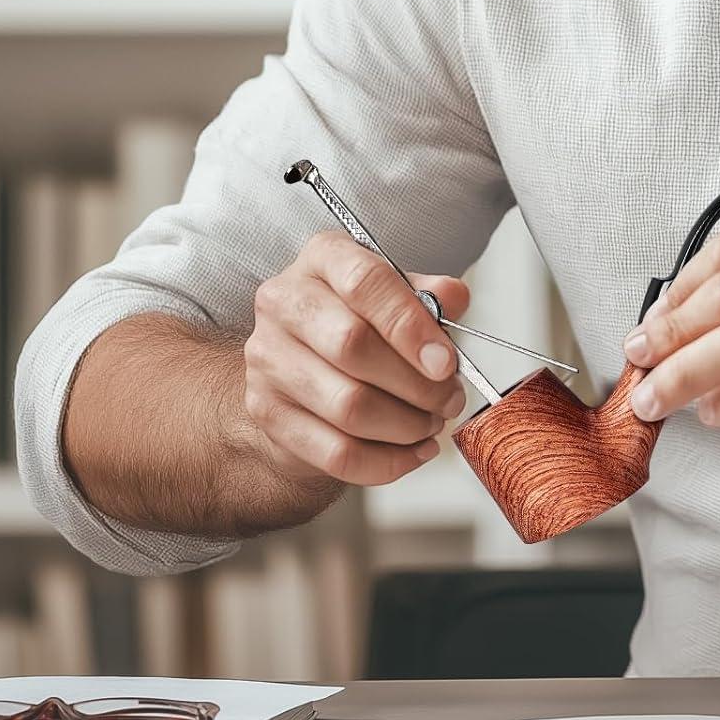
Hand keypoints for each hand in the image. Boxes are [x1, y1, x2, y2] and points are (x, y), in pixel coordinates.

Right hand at [241, 230, 469, 486]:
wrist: (302, 365)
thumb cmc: (359, 320)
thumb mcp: (397, 293)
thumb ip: (428, 295)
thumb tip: (453, 298)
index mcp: (324, 258)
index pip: (365, 283)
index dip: (410, 326)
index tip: (446, 362)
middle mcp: (285, 301)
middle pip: (353, 347)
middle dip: (416, 384)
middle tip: (450, 398)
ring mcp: (268, 359)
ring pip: (347, 406)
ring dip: (405, 425)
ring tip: (433, 423)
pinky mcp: (267, 411)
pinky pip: (336, 452)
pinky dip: (386, 462)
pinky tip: (414, 452)